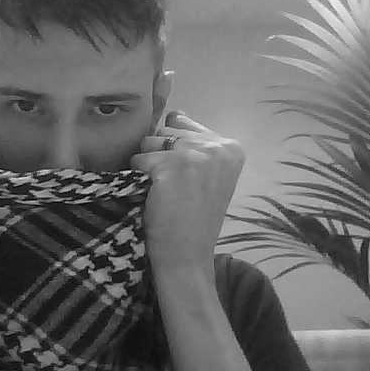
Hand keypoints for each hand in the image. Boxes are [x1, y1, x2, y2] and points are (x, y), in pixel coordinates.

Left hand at [130, 111, 244, 275]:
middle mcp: (218, 146)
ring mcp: (196, 155)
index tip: (182, 177)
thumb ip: (193, 141)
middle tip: (172, 188)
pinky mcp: (171, 167)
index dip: (172, 149)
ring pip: (148, 142)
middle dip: (159, 156)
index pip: (181, 123)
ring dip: (147, 166)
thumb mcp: (205, 174)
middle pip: (163, 131)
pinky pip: (138, 160)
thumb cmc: (192, 218)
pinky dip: (138, 178)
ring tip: (163, 192)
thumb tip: (174, 113)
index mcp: (231, 146)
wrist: (187, 257)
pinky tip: (154, 198)